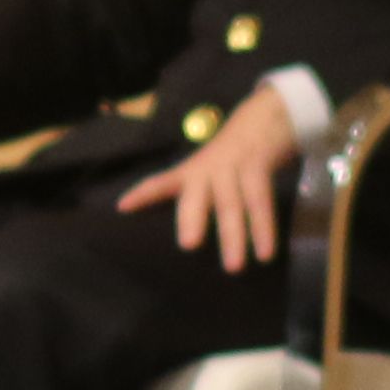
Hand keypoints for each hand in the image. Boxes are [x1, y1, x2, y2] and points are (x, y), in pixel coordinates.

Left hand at [115, 103, 299, 272]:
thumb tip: (190, 242)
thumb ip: (200, 198)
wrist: (263, 121)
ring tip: (233, 268)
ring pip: (231, 204)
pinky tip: (266, 254)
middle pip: (197, 197)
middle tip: (188, 246)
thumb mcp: (210, 172)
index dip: (144, 194)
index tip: (123, 207)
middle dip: (192, 220)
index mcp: (192, 171)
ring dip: (233, 236)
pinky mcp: (257, 166)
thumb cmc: (232, 160)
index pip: (162, 182)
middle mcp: (208, 169)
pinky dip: (265, 229)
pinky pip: (261, 202)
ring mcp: (233, 166)